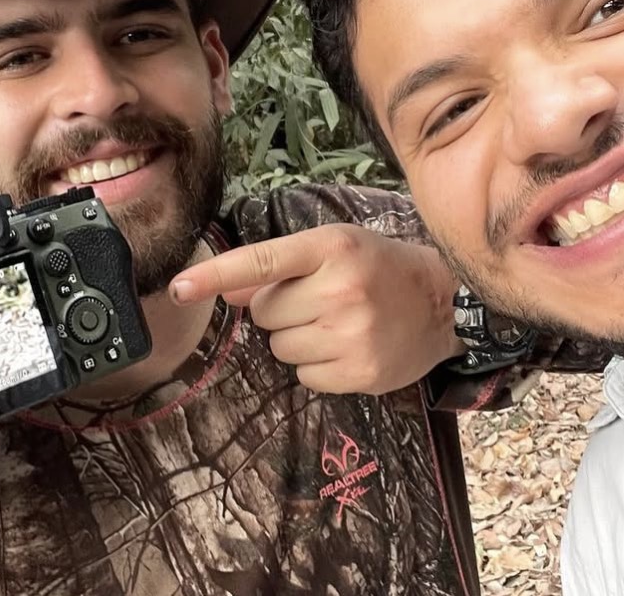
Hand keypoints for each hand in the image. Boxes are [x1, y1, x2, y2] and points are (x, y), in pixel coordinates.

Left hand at [170, 225, 465, 393]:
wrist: (446, 304)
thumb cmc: (380, 268)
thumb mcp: (333, 248)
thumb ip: (277, 266)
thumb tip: (223, 290)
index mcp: (331, 247)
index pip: (260, 261)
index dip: (214, 275)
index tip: (177, 289)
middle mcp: (340, 289)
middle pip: (264, 313)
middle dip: (282, 309)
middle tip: (321, 300)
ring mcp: (351, 334)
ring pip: (280, 347)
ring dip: (297, 338)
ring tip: (337, 324)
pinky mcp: (360, 372)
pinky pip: (304, 376)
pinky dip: (318, 365)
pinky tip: (347, 348)